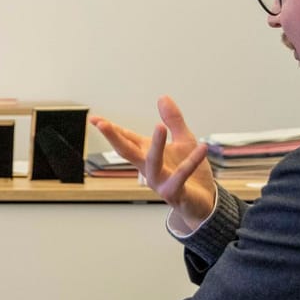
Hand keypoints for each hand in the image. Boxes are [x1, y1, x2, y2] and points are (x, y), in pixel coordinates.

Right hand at [91, 96, 216, 232]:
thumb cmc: (192, 174)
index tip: (94, 119)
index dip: (110, 129)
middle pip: (127, 151)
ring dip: (156, 145)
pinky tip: (201, 147)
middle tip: (102, 124)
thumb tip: (163, 97)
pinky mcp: (174, 192)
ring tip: (159, 126)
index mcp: (147, 154)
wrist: (204, 202)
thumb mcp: (184, 140)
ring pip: (152, 162)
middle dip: (114, 138)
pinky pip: (181, 175)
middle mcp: (148, 168)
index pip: (125, 139)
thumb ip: (174, 120)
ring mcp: (159, 181)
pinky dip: (191, 162)